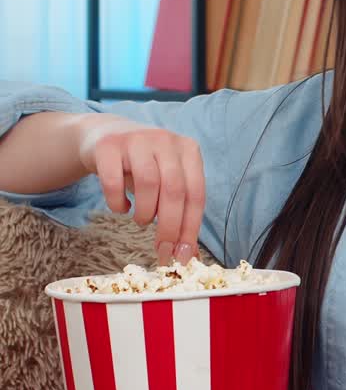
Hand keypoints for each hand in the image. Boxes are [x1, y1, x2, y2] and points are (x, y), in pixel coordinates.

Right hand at [74, 115, 205, 263]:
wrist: (105, 134)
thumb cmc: (143, 166)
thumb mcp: (166, 181)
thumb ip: (180, 210)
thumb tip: (188, 254)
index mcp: (189, 150)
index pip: (196, 194)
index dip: (190, 228)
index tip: (182, 255)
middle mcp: (165, 140)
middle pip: (174, 190)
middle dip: (169, 227)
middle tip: (162, 249)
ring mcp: (136, 139)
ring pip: (147, 183)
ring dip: (145, 213)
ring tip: (141, 219)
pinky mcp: (108, 145)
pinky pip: (113, 181)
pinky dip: (117, 203)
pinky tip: (121, 207)